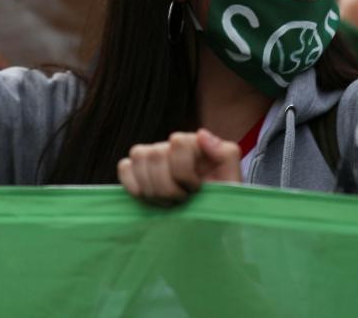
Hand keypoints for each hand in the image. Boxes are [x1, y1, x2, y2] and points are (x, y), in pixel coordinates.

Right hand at [117, 128, 241, 204]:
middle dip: (168, 185)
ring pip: (138, 157)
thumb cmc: (222, 202)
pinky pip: (124, 167)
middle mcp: (173, 146)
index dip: (184, 172)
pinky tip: (148, 199)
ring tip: (168, 202)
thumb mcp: (233, 180)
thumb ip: (226, 154)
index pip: (177, 142)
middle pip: (155, 153)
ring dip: (152, 188)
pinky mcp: (138, 173)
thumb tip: (200, 133)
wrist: (209, 224)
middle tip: (182, 200)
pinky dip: (132, 184)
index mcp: (196, 144)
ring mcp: (155, 158)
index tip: (197, 189)